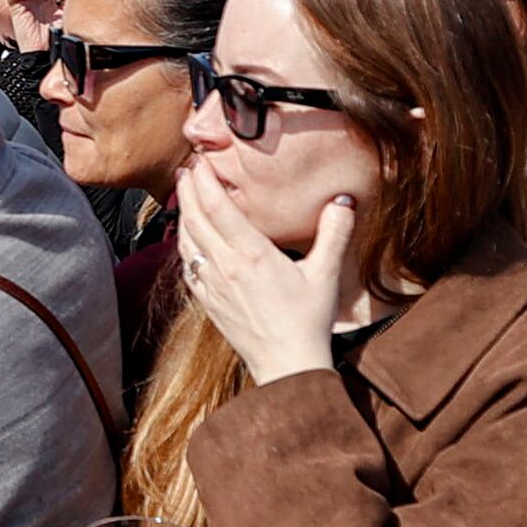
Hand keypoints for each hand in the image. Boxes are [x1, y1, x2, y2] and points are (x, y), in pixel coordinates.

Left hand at [175, 167, 353, 385]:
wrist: (286, 365)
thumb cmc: (307, 322)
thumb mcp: (326, 274)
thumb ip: (334, 233)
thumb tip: (343, 200)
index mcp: (252, 255)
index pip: (218, 208)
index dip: (205, 181)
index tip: (200, 161)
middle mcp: (225, 267)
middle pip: (195, 218)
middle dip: (188, 189)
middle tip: (185, 167)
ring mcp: (212, 286)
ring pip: (187, 241)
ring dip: (183, 213)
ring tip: (184, 193)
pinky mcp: (208, 302)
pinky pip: (188, 265)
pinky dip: (184, 243)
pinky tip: (187, 235)